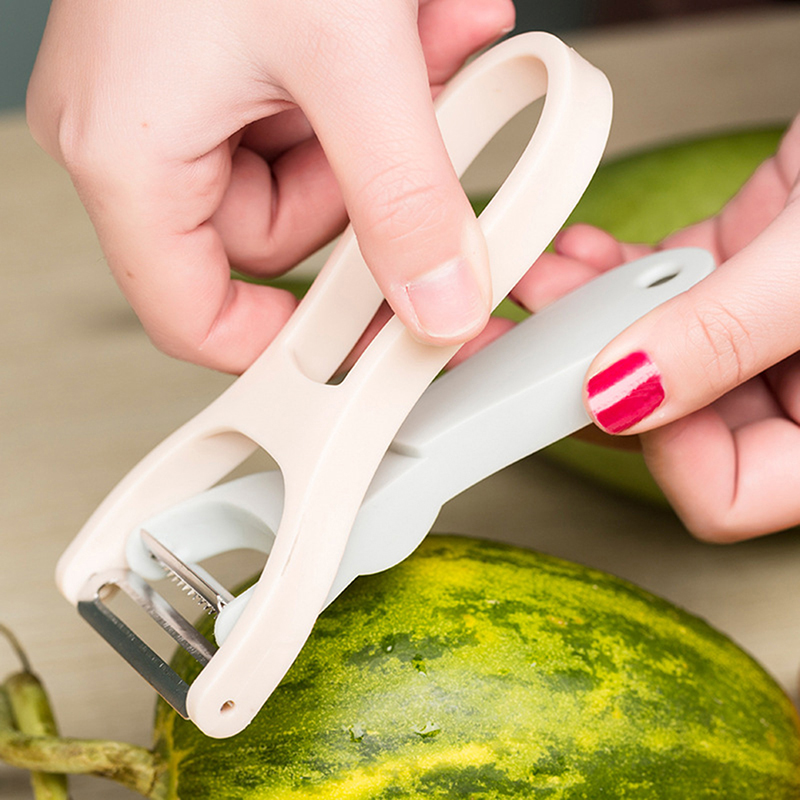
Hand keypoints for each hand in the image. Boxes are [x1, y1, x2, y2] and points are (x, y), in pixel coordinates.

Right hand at [27, 0, 514, 372]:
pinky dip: (386, 78)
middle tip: (427, 139)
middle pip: (280, 240)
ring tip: (430, 38)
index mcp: (127, 152)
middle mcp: (145, 129)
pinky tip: (422, 20)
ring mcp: (191, 89)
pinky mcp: (236, 52)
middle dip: (372, 193)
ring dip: (395, 123)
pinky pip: (323, 107)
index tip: (370, 338)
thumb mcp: (345, 52)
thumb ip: (402, 195)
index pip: (194, 317)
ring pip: (315, 171)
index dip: (284, 346)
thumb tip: (439, 300)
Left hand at [514, 116, 799, 540]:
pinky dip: (611, 272)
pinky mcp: (739, 268)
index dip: (665, 448)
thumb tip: (620, 397)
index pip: (730, 493)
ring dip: (584, 319)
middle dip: (589, 380)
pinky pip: (657, 290)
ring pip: (649, 353)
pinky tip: (578, 253)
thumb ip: (723, 338)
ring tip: (542, 283)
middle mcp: (799, 387)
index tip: (620, 382)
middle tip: (526, 350)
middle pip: (671, 424)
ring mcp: (763, 328)